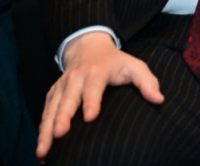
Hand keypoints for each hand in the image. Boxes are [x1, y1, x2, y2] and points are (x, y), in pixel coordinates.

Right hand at [37, 33, 162, 160]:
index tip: (90, 117)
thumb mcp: (134, 66)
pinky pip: (44, 114)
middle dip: (62, 118)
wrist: (89, 47)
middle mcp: (75, 79)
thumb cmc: (116, 62)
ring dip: (45, 131)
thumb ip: (147, 82)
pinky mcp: (52, 95)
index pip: (93, 88)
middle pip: (67, 100)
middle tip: (59, 135)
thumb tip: (159, 100)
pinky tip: (41, 150)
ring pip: (51, 110)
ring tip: (43, 152)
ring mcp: (61, 87)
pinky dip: (41, 131)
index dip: (91, 101)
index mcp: (96, 72)